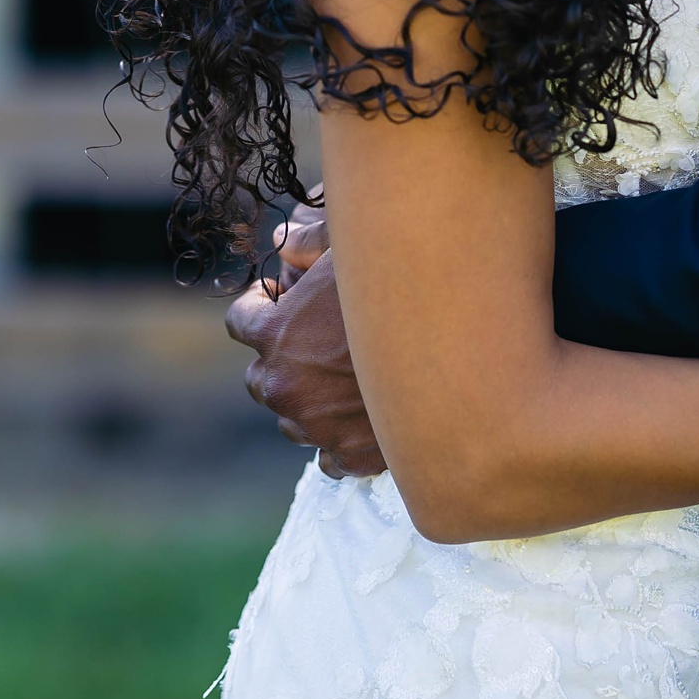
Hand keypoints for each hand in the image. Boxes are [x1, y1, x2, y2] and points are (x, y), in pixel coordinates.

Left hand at [221, 208, 383, 477]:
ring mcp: (317, 427)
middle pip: (259, 378)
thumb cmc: (402, 286)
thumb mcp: (351, 248)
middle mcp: (285, 386)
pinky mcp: (352, 457)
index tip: (280, 300)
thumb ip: (309, 241)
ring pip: (292, 420)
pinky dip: (340, 441)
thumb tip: (285, 242)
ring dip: (308, 403)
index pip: (239, 321)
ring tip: (342, 381)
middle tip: (315, 342)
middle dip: (280, 360)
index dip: (260, 305)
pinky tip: (361, 418)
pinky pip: (329, 458)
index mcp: (274, 334)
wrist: (459, 347)